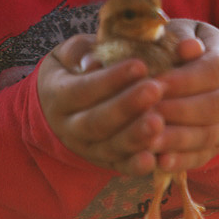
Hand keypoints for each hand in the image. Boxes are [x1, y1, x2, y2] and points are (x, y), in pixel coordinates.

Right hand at [37, 34, 167, 176]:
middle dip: (127, 106)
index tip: (140, 65)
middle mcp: (69, 127)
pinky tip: (154, 159)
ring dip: (135, 136)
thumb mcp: (71, 53)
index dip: (110, 79)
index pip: (83, 89)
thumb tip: (93, 61)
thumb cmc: (75, 68)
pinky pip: (119, 167)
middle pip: (96, 121)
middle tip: (155, 89)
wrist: (58, 104)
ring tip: (159, 122)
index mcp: (58, 95)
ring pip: (109, 147)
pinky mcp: (104, 161)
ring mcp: (87, 148)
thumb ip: (83, 52)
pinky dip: (136, 166)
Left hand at [151, 20, 218, 172]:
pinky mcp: (218, 145)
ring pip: (209, 134)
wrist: (203, 68)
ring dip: (178, 139)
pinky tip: (159, 163)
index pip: (212, 71)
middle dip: (180, 111)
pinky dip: (181, 161)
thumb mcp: (184, 33)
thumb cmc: (182, 46)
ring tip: (149, 141)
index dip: (184, 79)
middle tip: (148, 114)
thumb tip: (187, 47)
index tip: (155, 84)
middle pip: (214, 106)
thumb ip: (182, 37)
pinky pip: (203, 156)